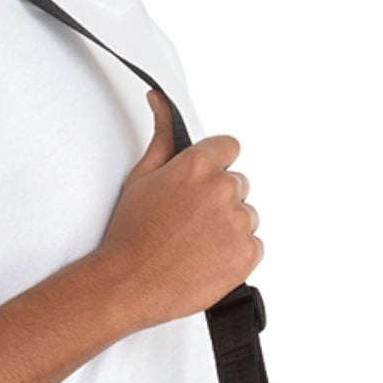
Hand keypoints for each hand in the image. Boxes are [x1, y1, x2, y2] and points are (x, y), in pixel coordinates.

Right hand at [93, 87, 262, 331]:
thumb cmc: (130, 233)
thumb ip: (162, 135)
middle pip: (238, 184)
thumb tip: (160, 100)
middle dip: (218, 199)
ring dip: (228, 227)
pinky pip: (254, 245)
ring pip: (246, 215)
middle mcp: (223, 189)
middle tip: (188, 221)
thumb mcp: (141, 176)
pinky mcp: (248, 253)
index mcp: (198, 165)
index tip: (201, 185)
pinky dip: (236, 253)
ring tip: (195, 244)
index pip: (229, 148)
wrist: (128, 282)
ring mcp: (238, 222)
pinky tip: (206, 259)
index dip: (214, 166)